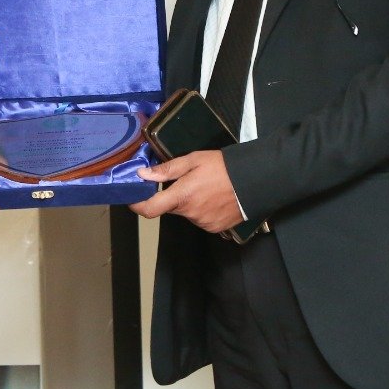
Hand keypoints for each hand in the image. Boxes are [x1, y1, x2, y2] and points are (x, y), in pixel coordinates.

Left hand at [129, 149, 244, 233]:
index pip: (150, 209)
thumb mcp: (193, 160)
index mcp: (182, 196)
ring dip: (190, 203)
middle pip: (171, 208)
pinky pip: (201, 219)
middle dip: (173, 196)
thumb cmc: (224, 167)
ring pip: (187, 213)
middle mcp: (191, 213)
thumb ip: (167, 169)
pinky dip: (203, 210)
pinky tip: (215, 198)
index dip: (137, 206)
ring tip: (207, 188)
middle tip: (188, 180)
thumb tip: (143, 175)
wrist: (255, 181)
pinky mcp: (215, 228)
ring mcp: (203, 223)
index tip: (132, 199)